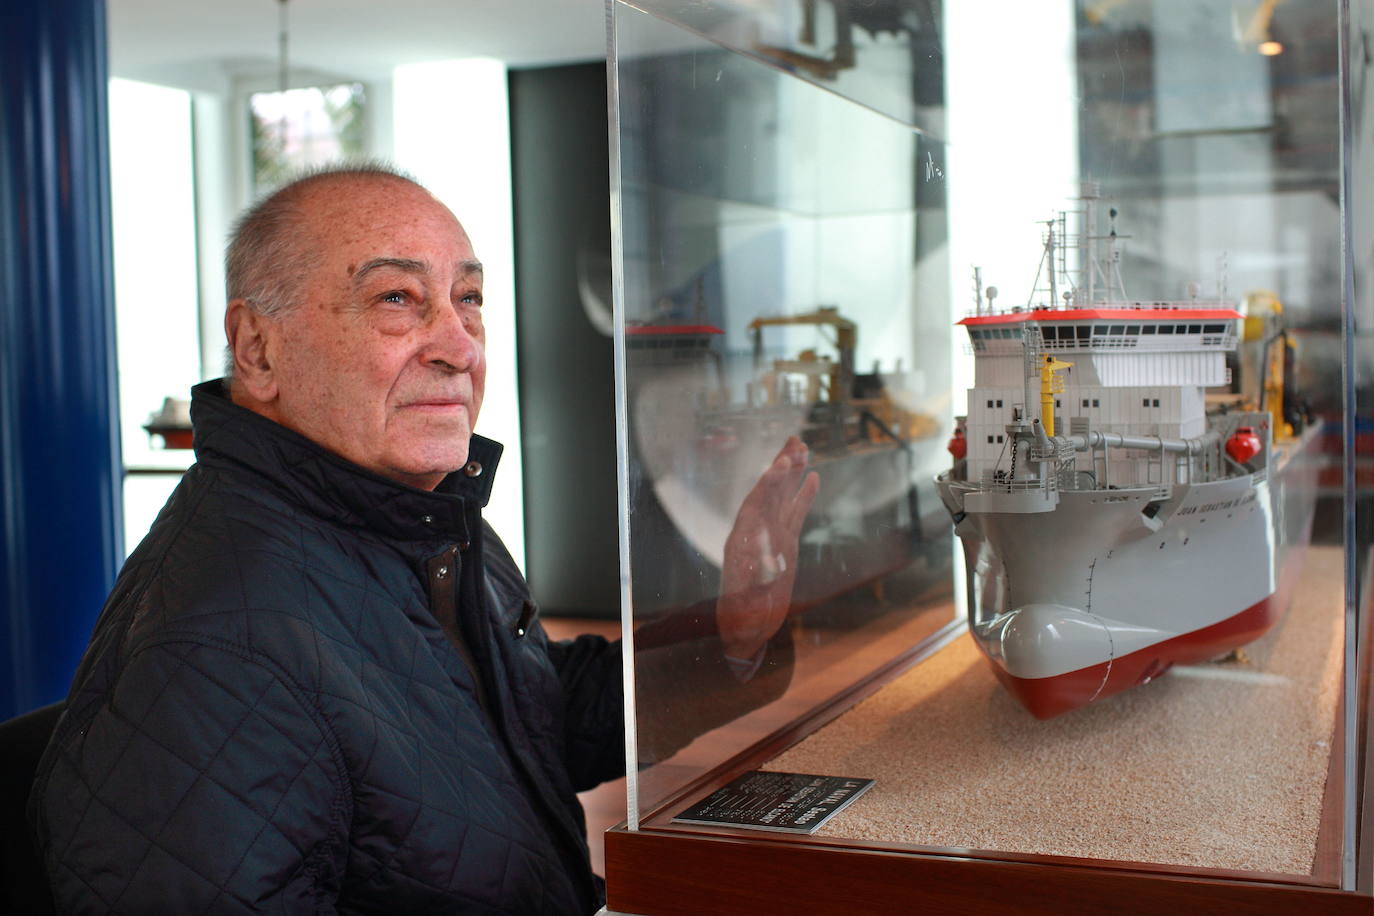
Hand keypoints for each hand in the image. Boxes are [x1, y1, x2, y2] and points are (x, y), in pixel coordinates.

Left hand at [716, 436, 819, 660]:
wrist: (746, 629)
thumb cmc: (743, 619)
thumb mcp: (747, 606)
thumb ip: (756, 584)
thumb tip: (767, 563)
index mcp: (742, 543)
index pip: (755, 507)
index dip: (767, 486)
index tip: (778, 465)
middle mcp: (755, 533)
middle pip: (768, 493)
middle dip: (781, 467)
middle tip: (794, 441)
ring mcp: (770, 536)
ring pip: (782, 498)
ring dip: (791, 472)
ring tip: (801, 446)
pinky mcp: (784, 543)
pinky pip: (794, 513)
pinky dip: (802, 495)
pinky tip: (813, 477)